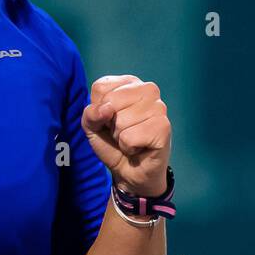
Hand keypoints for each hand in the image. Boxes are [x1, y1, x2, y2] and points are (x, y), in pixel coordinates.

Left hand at [80, 74, 171, 197]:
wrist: (129, 171)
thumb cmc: (112, 143)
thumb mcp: (92, 126)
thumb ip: (90, 113)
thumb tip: (107, 109)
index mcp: (129, 83)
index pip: (100, 88)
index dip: (97, 110)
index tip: (109, 120)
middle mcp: (148, 90)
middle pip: (111, 102)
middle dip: (110, 124)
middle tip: (122, 132)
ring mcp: (159, 107)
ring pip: (121, 121)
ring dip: (120, 137)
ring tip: (131, 140)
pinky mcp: (164, 127)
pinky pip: (130, 137)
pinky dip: (129, 147)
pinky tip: (139, 147)